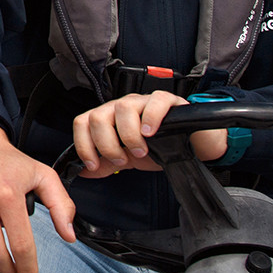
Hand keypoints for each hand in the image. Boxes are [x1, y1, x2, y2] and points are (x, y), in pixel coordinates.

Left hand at [72, 91, 229, 175]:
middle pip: (99, 116)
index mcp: (109, 117)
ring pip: (123, 107)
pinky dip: (151, 118)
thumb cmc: (158, 147)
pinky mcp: (168, 101)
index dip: (84, 145)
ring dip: (128, 135)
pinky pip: (155, 101)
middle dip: (107, 143)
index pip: (82, 122)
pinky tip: (151, 134)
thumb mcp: (128, 158)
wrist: (190, 146)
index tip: (94, 164)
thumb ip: (105, 163)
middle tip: (123, 159)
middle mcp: (123, 106)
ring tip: (141, 151)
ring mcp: (144, 101)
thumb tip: (82, 171)